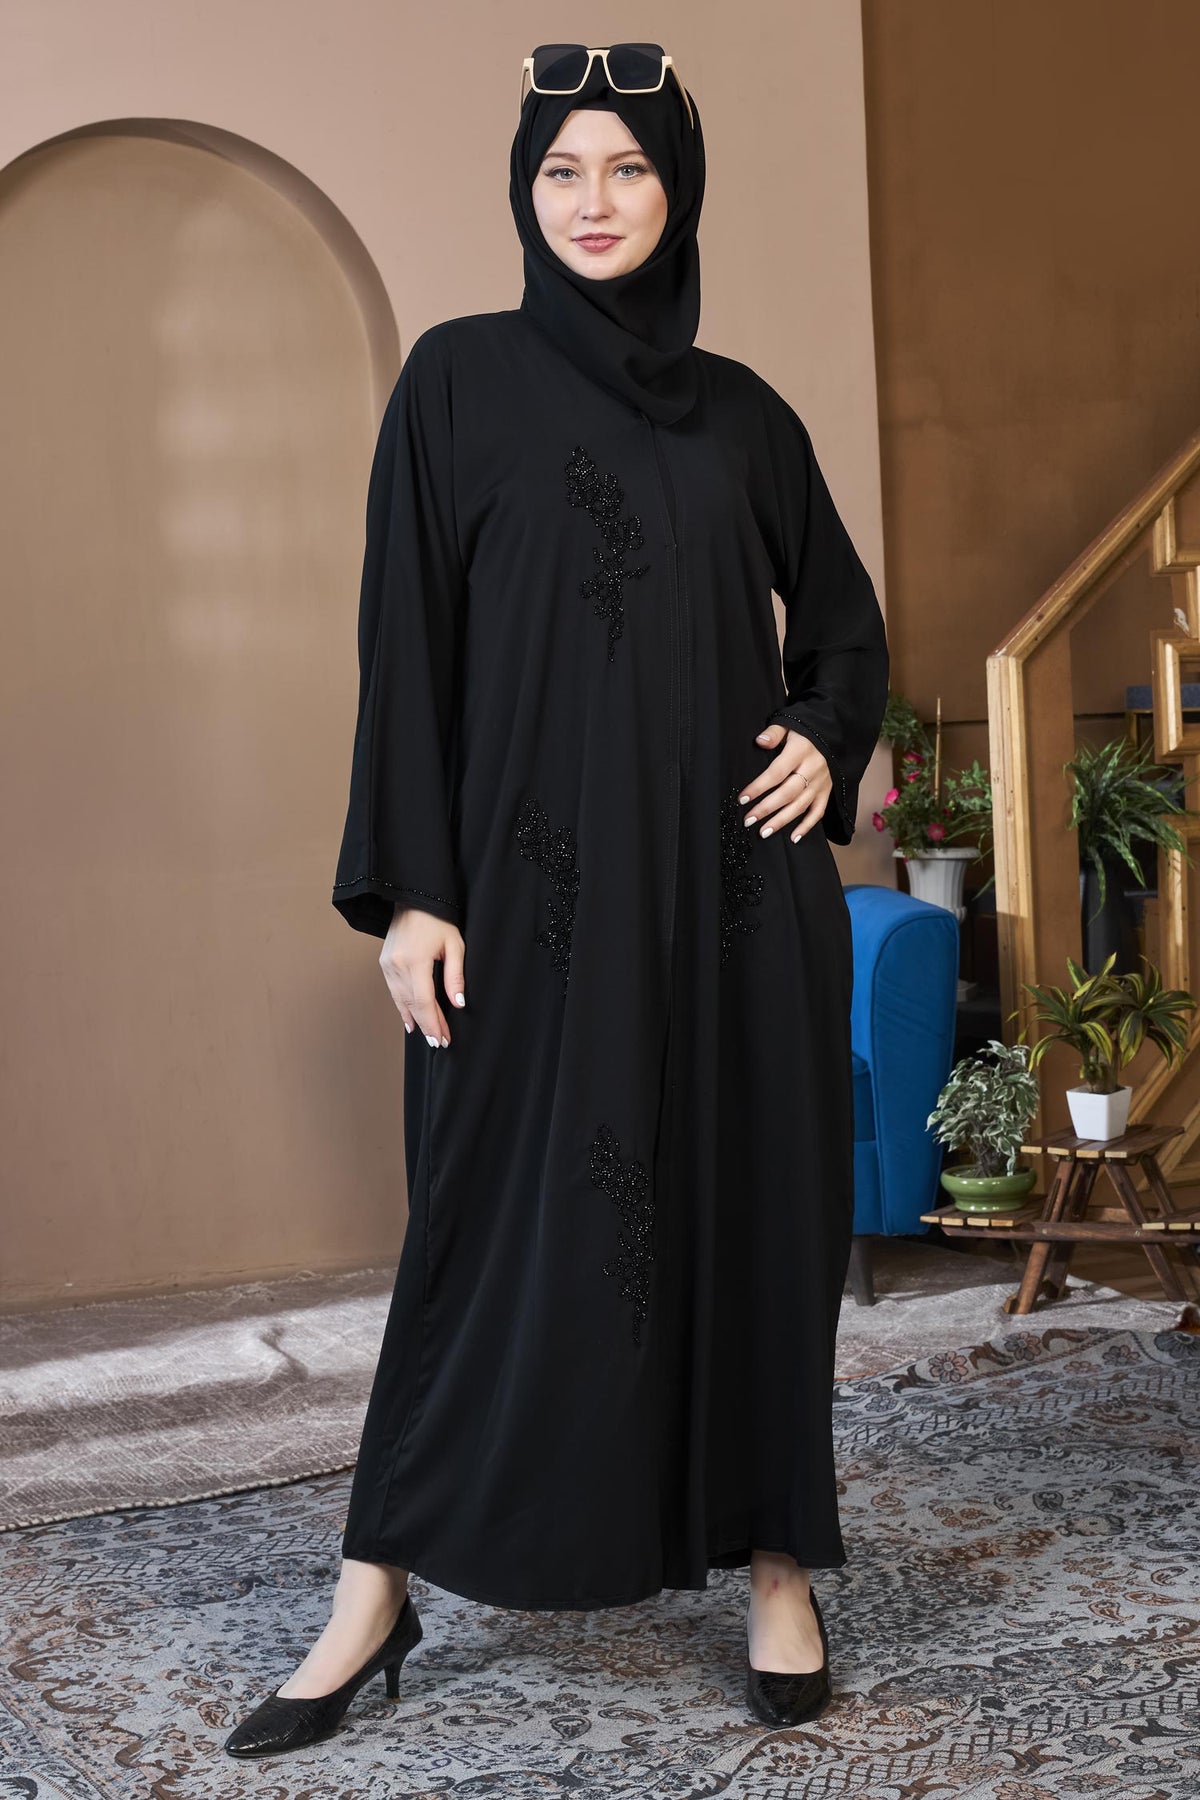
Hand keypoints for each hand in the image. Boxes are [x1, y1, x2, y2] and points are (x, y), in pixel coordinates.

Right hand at [380, 904, 465, 1046]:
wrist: (412, 898)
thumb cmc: (438, 920)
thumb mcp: (454, 945)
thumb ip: (455, 976)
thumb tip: (459, 1003)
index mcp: (415, 961)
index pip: (424, 1002)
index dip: (434, 1023)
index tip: (443, 1039)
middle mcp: (397, 966)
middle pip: (412, 1006)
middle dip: (427, 1026)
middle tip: (439, 1042)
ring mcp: (387, 965)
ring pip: (401, 1001)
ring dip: (415, 1020)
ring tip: (429, 1035)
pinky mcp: (384, 964)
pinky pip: (394, 992)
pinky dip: (402, 1008)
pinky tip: (410, 1021)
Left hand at [740, 722, 831, 841]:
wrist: (834, 735)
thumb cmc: (805, 731)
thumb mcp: (790, 724)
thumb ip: (774, 733)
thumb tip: (760, 741)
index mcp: (800, 752)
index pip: (776, 773)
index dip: (759, 787)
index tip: (743, 798)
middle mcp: (812, 770)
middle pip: (787, 793)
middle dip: (766, 808)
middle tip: (748, 819)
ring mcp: (820, 783)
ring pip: (800, 806)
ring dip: (781, 821)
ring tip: (763, 832)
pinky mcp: (826, 792)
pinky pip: (818, 812)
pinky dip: (807, 826)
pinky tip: (794, 838)